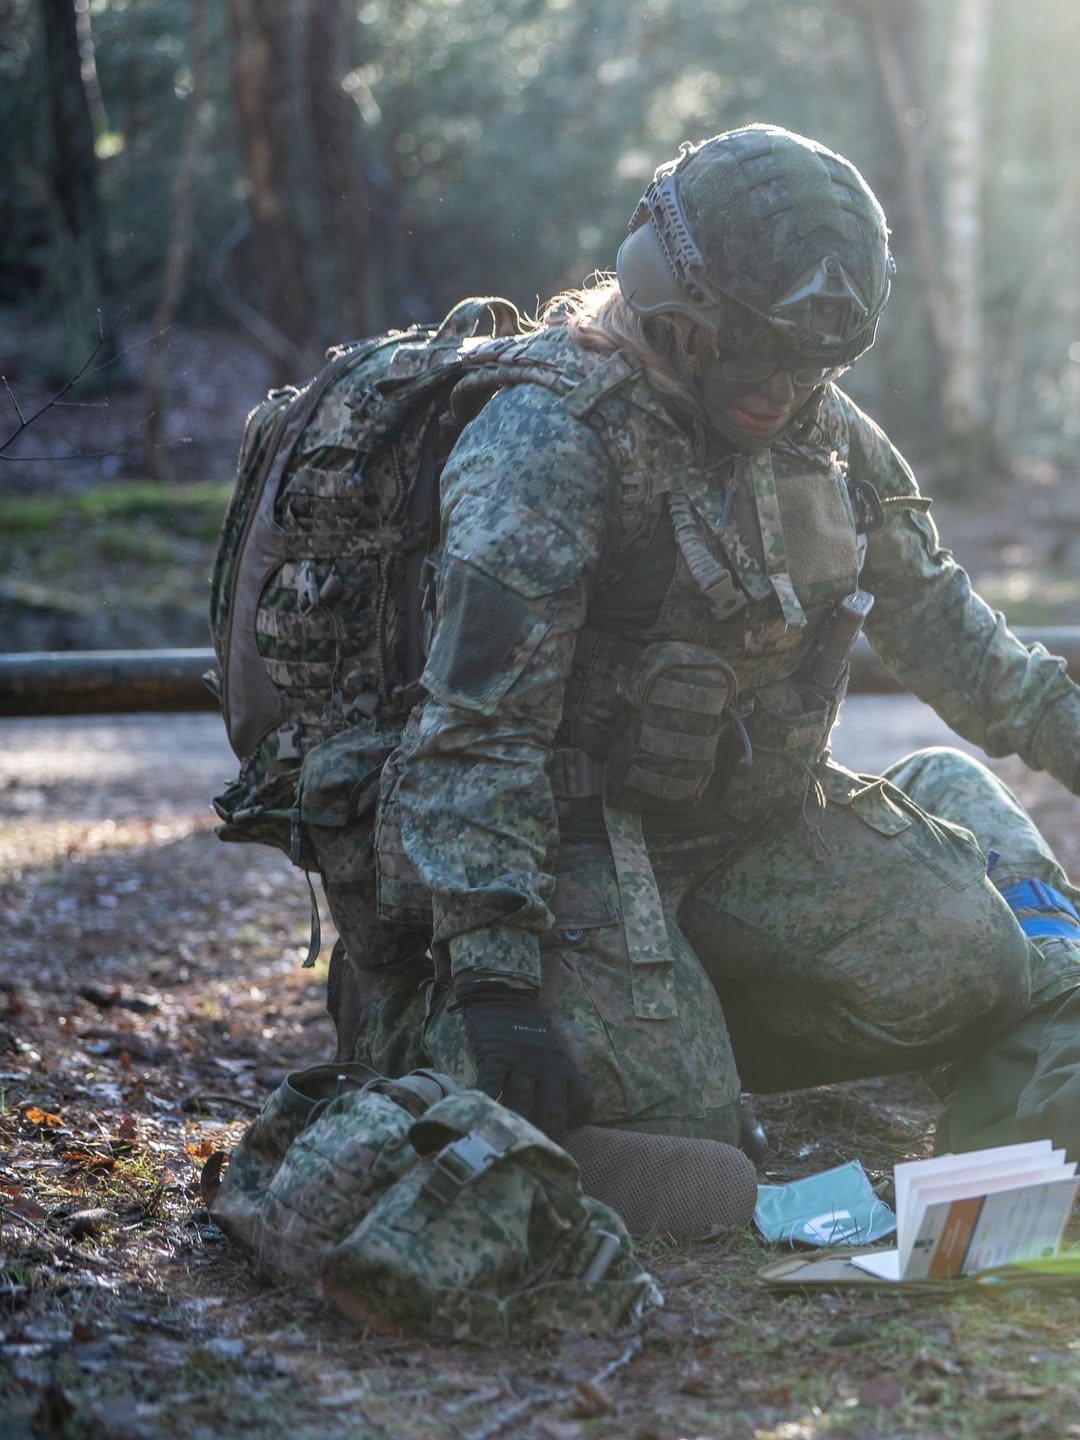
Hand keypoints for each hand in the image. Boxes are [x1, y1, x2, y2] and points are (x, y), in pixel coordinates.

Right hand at [456, 982, 593, 1138]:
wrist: (505, 999)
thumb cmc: (531, 1034)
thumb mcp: (555, 1053)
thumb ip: (559, 1081)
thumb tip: (558, 1119)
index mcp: (566, 1066)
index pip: (583, 1102)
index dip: (576, 1124)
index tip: (563, 1135)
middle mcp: (547, 1067)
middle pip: (554, 1111)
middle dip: (547, 1138)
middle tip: (536, 1158)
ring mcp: (520, 1062)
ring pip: (524, 1105)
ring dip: (518, 1129)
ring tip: (510, 1148)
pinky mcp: (495, 1057)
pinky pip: (490, 1088)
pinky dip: (485, 1106)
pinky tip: (481, 1119)